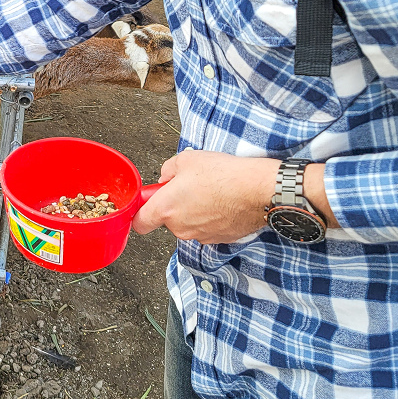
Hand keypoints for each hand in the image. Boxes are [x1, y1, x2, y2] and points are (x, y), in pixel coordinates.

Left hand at [132, 151, 281, 243]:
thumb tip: (166, 178)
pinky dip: (212, 217)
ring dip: (194, 211)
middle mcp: (180, 228)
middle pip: (168, 220)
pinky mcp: (220, 239)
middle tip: (189, 186)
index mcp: (166, 209)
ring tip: (211, 191)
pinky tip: (223, 201)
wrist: (258, 190)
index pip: (140, 223)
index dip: (140, 213)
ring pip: (189, 223)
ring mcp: (201, 235)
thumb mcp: (186, 159)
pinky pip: (207, 227)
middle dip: (174, 205)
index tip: (145, 205)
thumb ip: (167, 170)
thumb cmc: (223, 174)